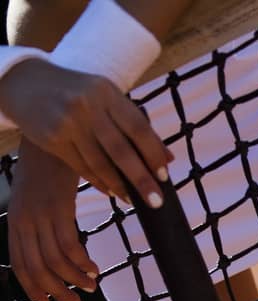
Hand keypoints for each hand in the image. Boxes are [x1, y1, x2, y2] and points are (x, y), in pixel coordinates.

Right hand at [0, 57, 170, 207]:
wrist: (28, 83)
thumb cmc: (77, 92)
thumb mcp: (105, 97)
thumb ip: (134, 124)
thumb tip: (169, 158)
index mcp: (106, 91)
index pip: (137, 127)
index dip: (153, 154)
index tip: (165, 176)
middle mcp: (88, 105)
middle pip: (121, 150)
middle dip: (141, 179)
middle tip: (156, 201)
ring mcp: (69, 122)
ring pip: (101, 163)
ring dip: (120, 186)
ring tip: (132, 200)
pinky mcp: (53, 139)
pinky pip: (82, 168)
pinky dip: (99, 182)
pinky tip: (111, 191)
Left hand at [8, 141, 100, 300]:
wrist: (52, 134)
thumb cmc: (49, 166)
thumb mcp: (37, 198)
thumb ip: (41, 222)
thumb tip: (57, 249)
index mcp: (17, 221)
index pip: (20, 265)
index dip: (33, 289)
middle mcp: (24, 221)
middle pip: (38, 269)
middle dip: (57, 292)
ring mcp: (40, 215)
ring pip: (55, 262)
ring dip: (74, 280)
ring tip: (91, 286)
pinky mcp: (59, 208)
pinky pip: (71, 247)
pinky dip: (82, 263)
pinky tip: (94, 268)